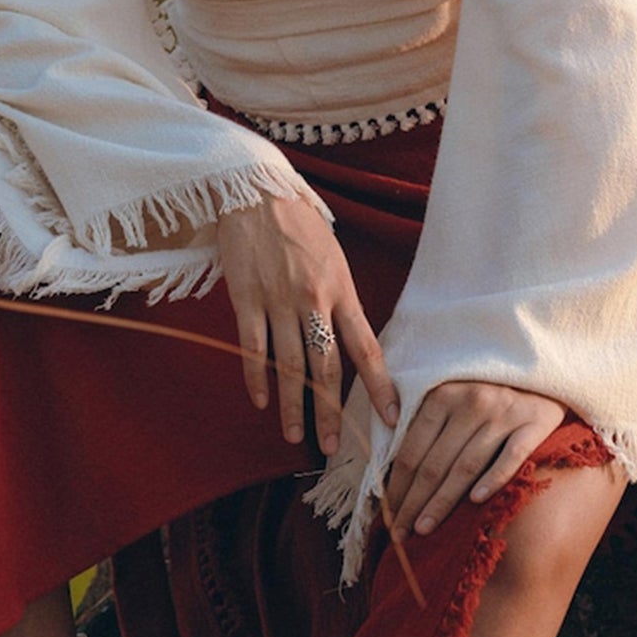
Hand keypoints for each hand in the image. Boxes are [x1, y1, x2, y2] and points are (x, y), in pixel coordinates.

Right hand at [215, 194, 399, 456]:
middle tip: (331, 447)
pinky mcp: (246, 298)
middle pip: (325, 368)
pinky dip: (255, 377)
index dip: (380, 387)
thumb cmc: (299, 223)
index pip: (366, 348)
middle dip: (330, 412)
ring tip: (294, 434)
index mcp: (341, 289)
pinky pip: (252, 347)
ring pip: (287, 366)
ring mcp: (277, 301)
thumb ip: (339, 298)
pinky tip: (259, 399)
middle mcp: (313, 300)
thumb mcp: (333, 257)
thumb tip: (346, 340)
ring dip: (291, 405)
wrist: (257, 189)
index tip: (390, 419)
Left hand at [383, 379, 565, 539]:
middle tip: (399, 534)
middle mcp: (471, 402)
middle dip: (413, 502)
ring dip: (442, 502)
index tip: (388, 514)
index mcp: (442, 395)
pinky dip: (493, 478)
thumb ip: (425, 426)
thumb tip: (393, 473)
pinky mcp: (534, 423)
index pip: (412, 450)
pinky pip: (511, 457)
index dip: (397, 486)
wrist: (540, 377)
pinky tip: (476, 501)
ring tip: (424, 529)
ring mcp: (503, 413)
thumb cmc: (486, 394)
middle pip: (435, 463)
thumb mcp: (451, 397)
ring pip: (466, 466)